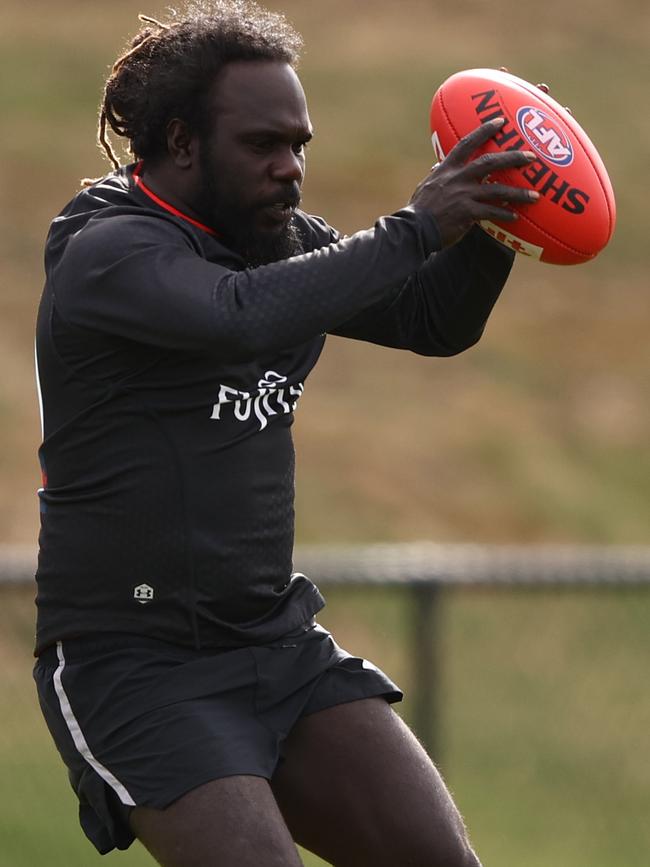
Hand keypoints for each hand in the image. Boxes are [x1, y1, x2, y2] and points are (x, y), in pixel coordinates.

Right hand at [410, 118, 538, 247]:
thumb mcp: (425, 187)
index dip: (484, 131)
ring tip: (535, 195)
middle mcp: (457, 179)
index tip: (500, 121)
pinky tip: (515, 217)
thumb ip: (436, 176)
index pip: (466, 144)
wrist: (413, 230)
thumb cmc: (418, 210)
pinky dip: (504, 214)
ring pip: (497, 191)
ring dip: (518, 193)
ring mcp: (463, 196)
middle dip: (512, 158)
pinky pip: (491, 213)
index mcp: (447, 170)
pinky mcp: (467, 214)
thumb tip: (436, 168)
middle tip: (531, 157)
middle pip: (489, 163)